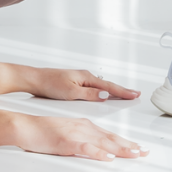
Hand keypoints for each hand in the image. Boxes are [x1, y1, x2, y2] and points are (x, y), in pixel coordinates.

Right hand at [15, 113, 148, 160]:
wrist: (26, 126)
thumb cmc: (44, 131)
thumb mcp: (67, 134)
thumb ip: (82, 140)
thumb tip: (96, 150)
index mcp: (85, 125)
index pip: (110, 135)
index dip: (125, 142)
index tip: (139, 148)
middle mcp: (84, 127)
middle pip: (111, 138)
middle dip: (129, 145)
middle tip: (144, 152)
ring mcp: (76, 134)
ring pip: (103, 142)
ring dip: (120, 149)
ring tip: (134, 154)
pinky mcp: (67, 141)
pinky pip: (86, 147)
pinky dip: (98, 153)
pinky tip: (108, 158)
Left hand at [23, 67, 139, 102]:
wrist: (36, 79)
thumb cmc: (51, 85)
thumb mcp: (71, 92)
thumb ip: (89, 94)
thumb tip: (106, 94)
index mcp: (87, 78)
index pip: (109, 86)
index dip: (123, 92)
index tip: (135, 95)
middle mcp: (86, 77)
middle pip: (108, 85)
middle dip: (122, 90)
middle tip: (135, 94)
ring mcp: (81, 79)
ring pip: (102, 86)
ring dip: (114, 90)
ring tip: (125, 94)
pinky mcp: (76, 83)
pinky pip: (95, 87)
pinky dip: (104, 90)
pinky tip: (105, 93)